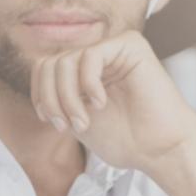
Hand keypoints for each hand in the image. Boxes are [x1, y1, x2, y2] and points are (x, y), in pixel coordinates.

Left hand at [30, 30, 195, 176]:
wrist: (160, 149)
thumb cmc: (125, 139)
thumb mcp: (76, 117)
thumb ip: (58, 96)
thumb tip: (36, 71)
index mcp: (84, 71)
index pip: (44, 67)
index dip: (40, 94)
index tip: (54, 122)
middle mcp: (98, 56)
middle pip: (50, 63)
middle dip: (52, 98)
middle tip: (67, 125)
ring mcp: (113, 48)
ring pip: (66, 61)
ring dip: (68, 98)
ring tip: (84, 122)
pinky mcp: (130, 45)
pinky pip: (90, 56)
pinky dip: (88, 83)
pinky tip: (100, 102)